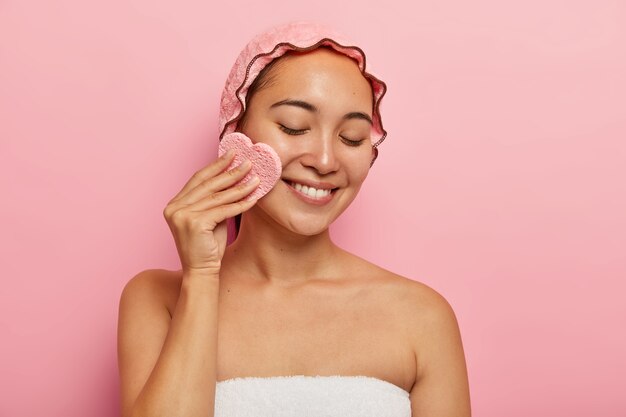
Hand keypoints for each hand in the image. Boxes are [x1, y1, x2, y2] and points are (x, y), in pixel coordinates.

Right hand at [163, 150, 259, 274]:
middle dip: (230, 172)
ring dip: (240, 187)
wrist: (201, 272)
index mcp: (174, 204)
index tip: (231, 154)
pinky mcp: (194, 223)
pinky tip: (254, 198)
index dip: (215, 165)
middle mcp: (174, 208)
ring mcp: (182, 215)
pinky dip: (241, 204)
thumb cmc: (207, 246)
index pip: (198, 179)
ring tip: (256, 178)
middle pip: (208, 185)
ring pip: (217, 197)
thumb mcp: (210, 218)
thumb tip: (234, 177)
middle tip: (248, 162)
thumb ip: (215, 200)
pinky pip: (224, 210)